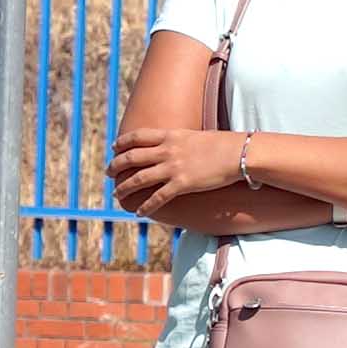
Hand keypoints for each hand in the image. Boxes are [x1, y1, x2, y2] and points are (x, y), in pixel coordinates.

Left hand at [104, 124, 233, 218]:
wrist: (238, 153)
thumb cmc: (223, 145)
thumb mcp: (197, 136)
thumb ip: (182, 141)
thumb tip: (178, 147)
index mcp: (171, 135)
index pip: (138, 136)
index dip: (122, 142)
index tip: (114, 148)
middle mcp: (168, 150)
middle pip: (132, 157)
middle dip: (116, 166)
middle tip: (108, 173)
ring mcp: (173, 167)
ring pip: (139, 178)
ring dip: (125, 188)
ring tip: (117, 195)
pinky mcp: (182, 184)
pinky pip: (158, 197)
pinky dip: (146, 206)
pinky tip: (139, 212)